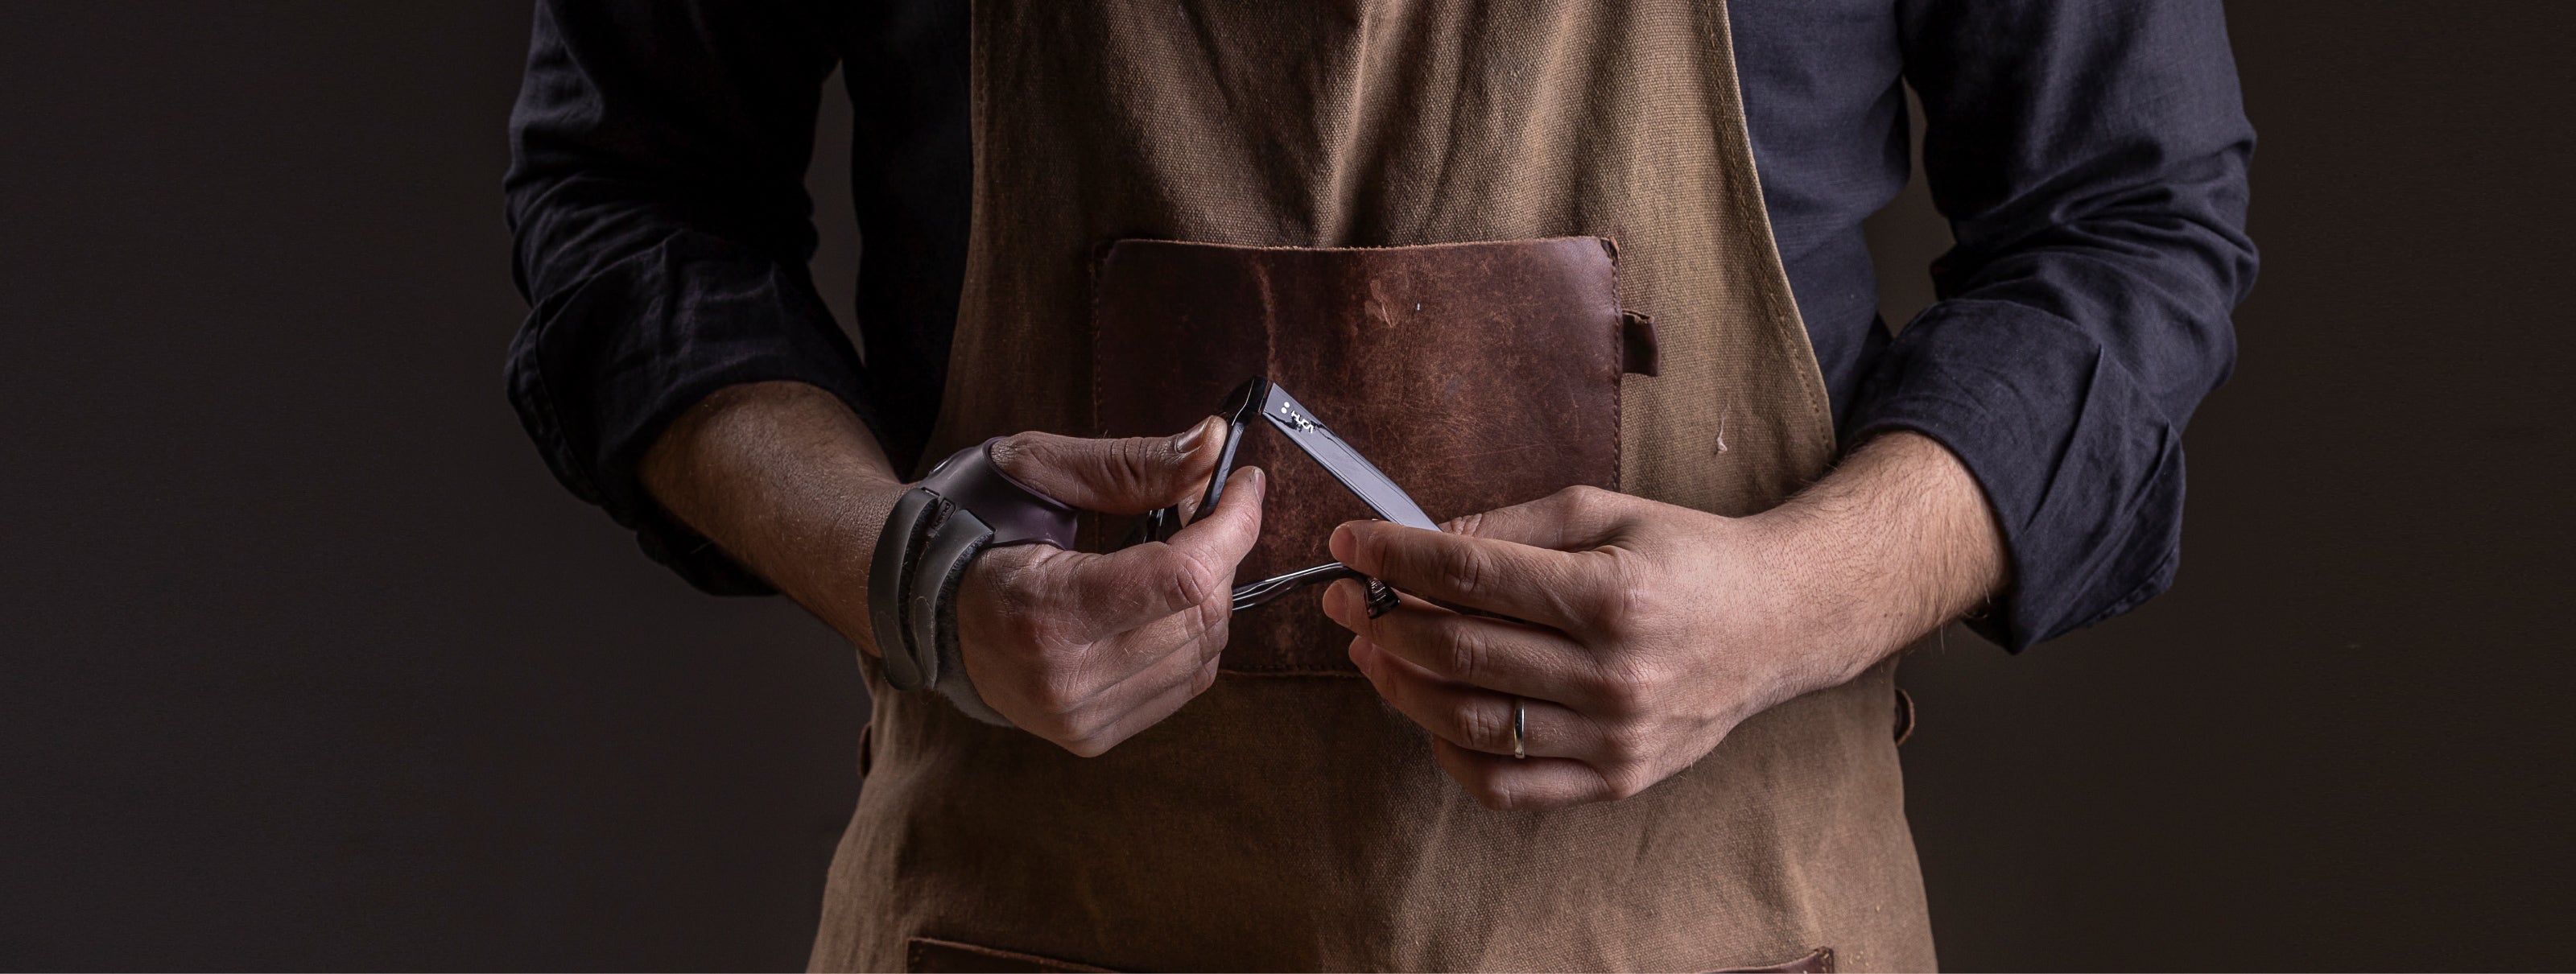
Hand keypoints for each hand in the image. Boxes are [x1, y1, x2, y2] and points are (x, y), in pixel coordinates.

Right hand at [954, 418, 1265, 755]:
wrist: (915, 602)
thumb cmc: (972, 525)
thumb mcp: (1038, 472)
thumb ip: (1130, 463)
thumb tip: (1213, 447)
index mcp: (1045, 612)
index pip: (1182, 577)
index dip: (1232, 525)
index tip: (1244, 484)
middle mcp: (1065, 679)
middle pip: (1201, 616)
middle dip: (1222, 552)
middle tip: (1202, 507)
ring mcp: (1079, 717)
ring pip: (1204, 653)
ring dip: (1210, 593)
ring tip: (1176, 550)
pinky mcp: (1091, 735)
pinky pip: (1184, 684)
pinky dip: (1191, 633)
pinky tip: (1160, 601)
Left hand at [1319, 432, 2002, 808]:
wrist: (1779, 622)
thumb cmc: (1686, 557)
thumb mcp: (1604, 511)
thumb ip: (1508, 525)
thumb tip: (1421, 541)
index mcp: (1611, 593)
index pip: (1472, 573)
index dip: (1397, 555)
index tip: (1351, 542)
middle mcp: (1613, 673)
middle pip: (1460, 649)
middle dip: (1384, 618)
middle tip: (1347, 597)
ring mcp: (1614, 736)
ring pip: (1469, 721)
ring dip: (1401, 685)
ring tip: (1372, 651)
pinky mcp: (1615, 779)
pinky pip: (1506, 784)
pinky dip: (1449, 750)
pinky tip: (1428, 711)